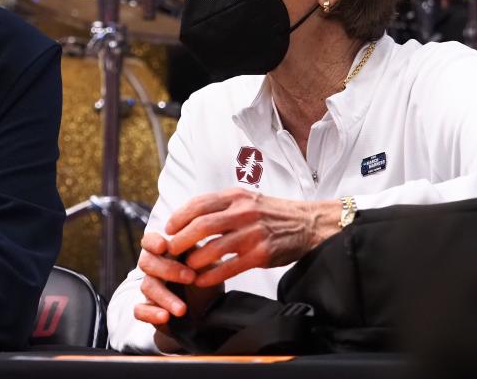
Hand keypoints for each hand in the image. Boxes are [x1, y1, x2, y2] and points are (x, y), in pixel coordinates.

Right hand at [133, 232, 223, 353]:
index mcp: (167, 251)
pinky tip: (165, 317)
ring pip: (147, 286)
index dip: (152, 242)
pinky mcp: (149, 308)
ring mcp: (151, 288)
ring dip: (165, 297)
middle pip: (146, 262)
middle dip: (168, 269)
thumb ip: (202, 254)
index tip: (163, 247)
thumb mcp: (209, 265)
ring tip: (182, 310)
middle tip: (191, 277)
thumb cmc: (208, 281)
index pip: (150, 240)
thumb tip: (199, 246)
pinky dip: (150, 313)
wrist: (209, 311)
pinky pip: (139, 310)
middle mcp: (155, 267)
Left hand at [165, 189, 339, 286]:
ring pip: (214, 247)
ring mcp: (253, 233)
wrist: (308, 224)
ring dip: (195, 259)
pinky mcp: (262, 254)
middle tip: (170, 249)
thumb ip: (222, 206)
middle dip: (181, 239)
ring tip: (184, 267)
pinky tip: (202, 280)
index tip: (169, 229)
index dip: (179, 217)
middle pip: (202, 225)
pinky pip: (231, 267)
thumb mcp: (247, 199)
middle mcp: (243, 212)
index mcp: (236, 197)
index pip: (199, 203)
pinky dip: (213, 275)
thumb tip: (190, 216)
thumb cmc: (273, 214)